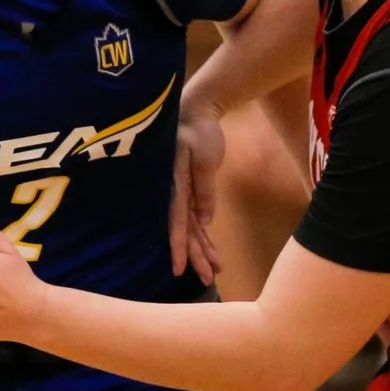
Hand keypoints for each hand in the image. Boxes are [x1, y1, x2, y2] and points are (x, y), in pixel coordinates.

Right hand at [172, 102, 224, 286]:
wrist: (197, 111)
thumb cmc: (198, 131)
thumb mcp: (204, 157)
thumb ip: (204, 189)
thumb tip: (204, 221)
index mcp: (174, 186)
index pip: (177, 222)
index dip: (178, 247)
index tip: (180, 269)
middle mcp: (175, 195)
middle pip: (185, 231)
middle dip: (196, 256)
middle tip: (206, 279)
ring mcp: (182, 195)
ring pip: (192, 230)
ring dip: (203, 250)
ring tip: (215, 271)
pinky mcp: (191, 193)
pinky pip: (197, 220)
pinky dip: (206, 237)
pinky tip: (214, 254)